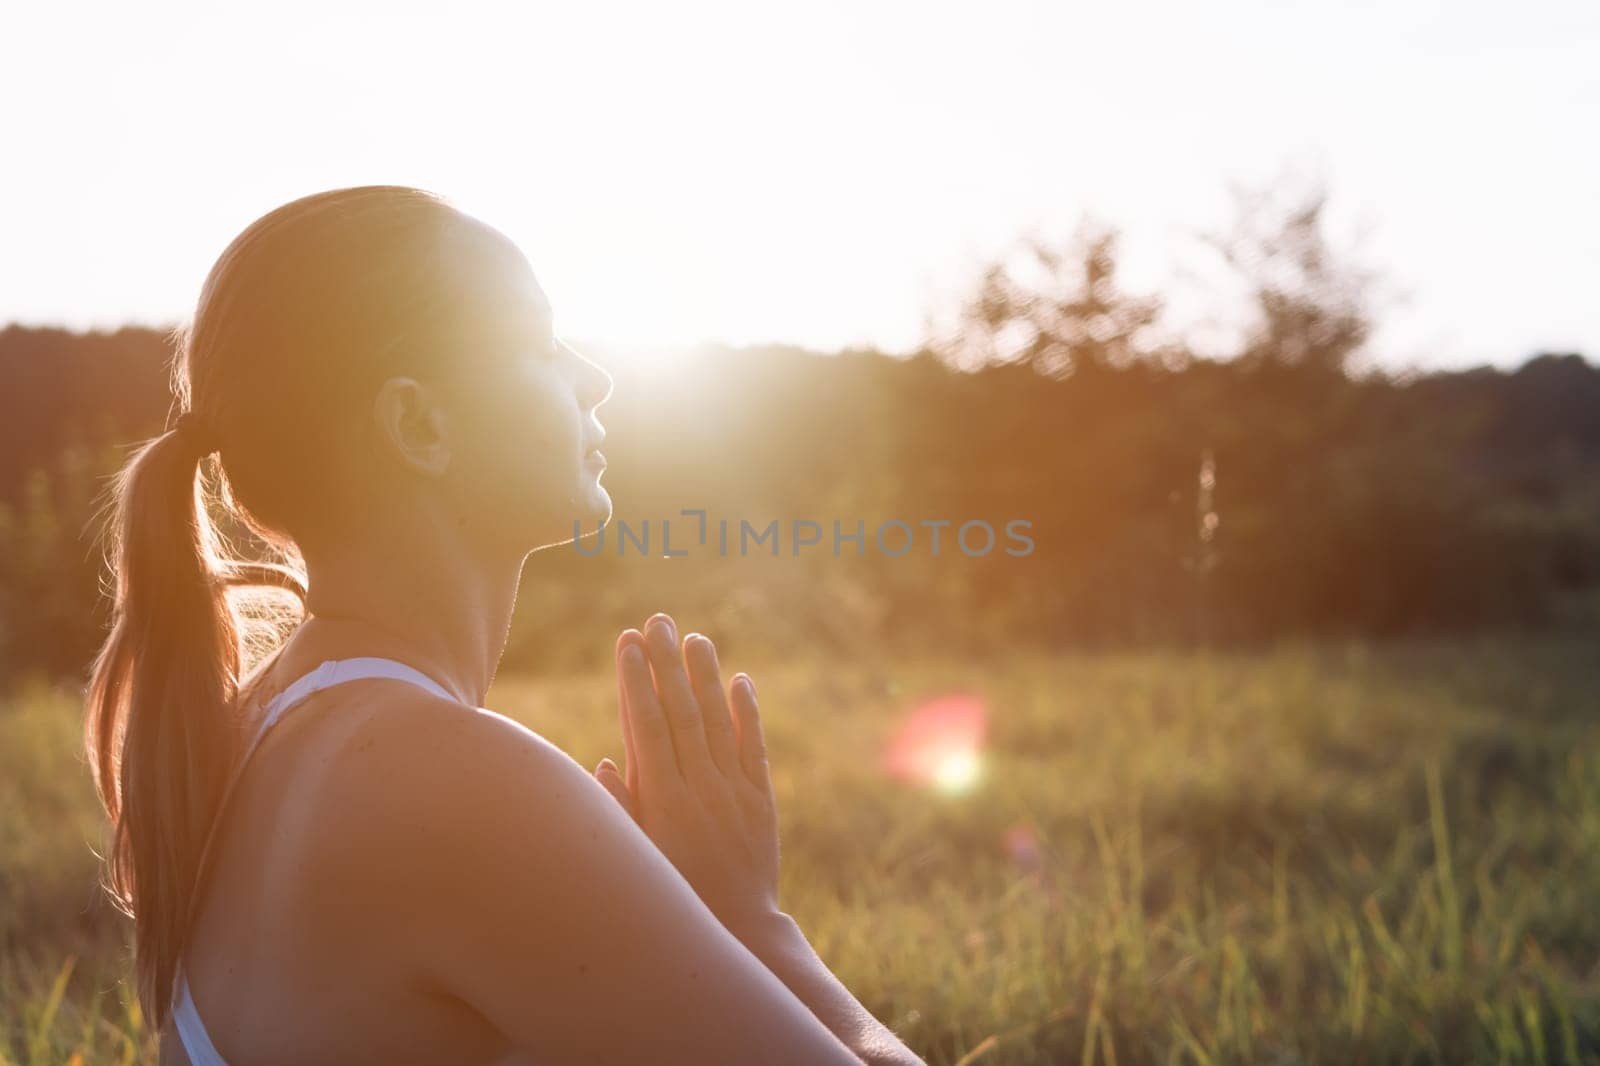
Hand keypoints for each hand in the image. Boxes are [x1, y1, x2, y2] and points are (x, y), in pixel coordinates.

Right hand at [601, 613, 780, 935]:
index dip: (637, 682)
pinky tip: (741, 681)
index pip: (647, 726)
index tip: (628, 643)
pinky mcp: (762, 802)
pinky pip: (753, 750)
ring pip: (719, 724)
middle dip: (667, 664)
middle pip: (682, 714)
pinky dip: (747, 714)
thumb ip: (617, 811)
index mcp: (661, 802)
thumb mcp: (635, 860)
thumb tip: (603, 763)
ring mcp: (735, 794)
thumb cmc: (671, 899)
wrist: (737, 934)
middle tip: (657, 622)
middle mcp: (700, 790)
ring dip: (706, 678)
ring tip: (694, 639)